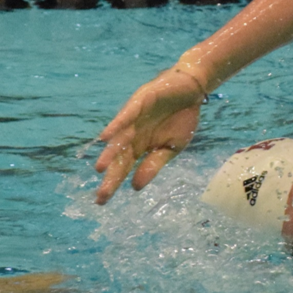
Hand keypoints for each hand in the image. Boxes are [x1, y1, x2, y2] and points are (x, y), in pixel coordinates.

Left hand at [94, 67, 205, 202]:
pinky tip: (105, 137)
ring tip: (100, 169)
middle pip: (118, 158)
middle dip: (110, 176)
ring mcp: (134, 119)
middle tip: (100, 197)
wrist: (192, 90)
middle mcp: (132, 134)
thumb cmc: (182, 118)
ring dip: (109, 153)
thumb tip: (135, 187)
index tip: (102, 202)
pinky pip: (126, 116)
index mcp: (140, 146)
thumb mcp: (172, 148)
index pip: (123, 168)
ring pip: (119, 139)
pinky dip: (116, 126)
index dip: (113, 183)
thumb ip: (153, 165)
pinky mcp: (140, 103)